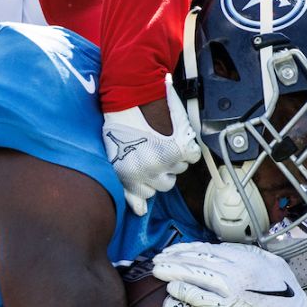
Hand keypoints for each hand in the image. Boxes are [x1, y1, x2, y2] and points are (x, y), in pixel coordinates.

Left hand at [103, 74, 200, 215]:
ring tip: (162, 141)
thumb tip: (141, 211)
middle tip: (154, 152)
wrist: (130, 95)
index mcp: (129, 176)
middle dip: (161, 171)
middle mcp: (148, 172)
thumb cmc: (120, 123)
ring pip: (179, 170)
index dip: (146, 181)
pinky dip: (188, 149)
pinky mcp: (180, 147)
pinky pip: (192, 156)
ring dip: (173, 159)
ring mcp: (165, 161)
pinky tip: (176, 139)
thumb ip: (128, 189)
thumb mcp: (114, 158)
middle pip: (165, 184)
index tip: (145, 170)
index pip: (146, 196)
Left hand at [152, 242, 306, 306]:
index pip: (210, 248)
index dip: (188, 248)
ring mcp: (234, 289)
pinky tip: (171, 288)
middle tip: (157, 258)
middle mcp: (239, 269)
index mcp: (248, 257)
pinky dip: (185, 291)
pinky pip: (202, 298)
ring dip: (173, 271)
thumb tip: (229, 251)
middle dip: (175, 257)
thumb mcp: (274, 267)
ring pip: (196, 274)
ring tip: (157, 269)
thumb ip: (252, 256)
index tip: (173, 250)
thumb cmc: (287, 298)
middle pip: (199, 258)